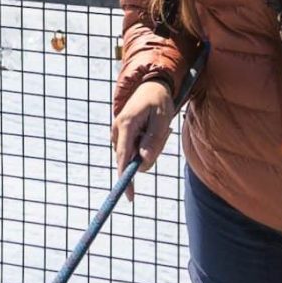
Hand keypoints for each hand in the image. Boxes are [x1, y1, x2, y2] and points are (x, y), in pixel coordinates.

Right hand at [111, 79, 173, 198]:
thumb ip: (153, 140)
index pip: (123, 158)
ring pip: (136, 156)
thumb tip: (143, 163)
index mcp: (125, 125)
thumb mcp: (161, 119)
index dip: (126, 178)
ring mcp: (118, 133)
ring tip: (160, 128)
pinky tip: (153, 129)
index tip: (129, 197)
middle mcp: (117, 130)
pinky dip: (147, 145)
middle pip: (133, 160)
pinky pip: (136, 150)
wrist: (152, 85)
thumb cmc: (158, 101)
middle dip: (150, 154)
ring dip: (151, 148)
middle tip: (164, 133)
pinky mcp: (122, 135)